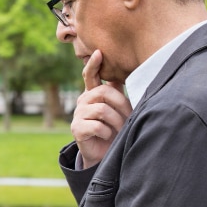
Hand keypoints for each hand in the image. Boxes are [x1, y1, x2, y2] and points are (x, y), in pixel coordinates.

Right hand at [70, 50, 131, 167]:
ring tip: (121, 130)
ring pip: (102, 110)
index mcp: (93, 93)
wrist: (103, 153)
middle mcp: (83, 100)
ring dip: (117, 121)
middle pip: (103, 92)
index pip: (90, 75)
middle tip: (130, 117)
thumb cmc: (113, 128)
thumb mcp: (117, 109)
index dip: (93, 65)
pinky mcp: (76, 128)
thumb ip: (118, 92)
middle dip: (121, 104)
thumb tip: (130, 73)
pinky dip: (107, 132)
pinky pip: (97, 126)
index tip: (98, 53)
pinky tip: (108, 136)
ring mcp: (78, 114)